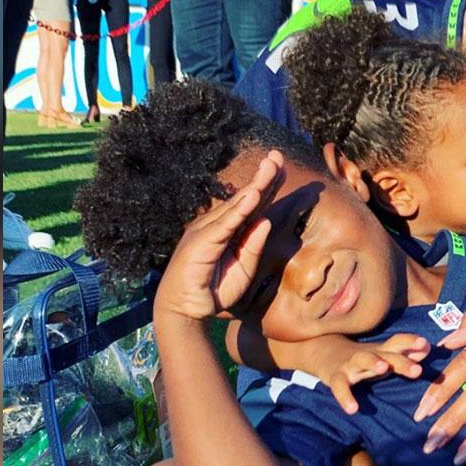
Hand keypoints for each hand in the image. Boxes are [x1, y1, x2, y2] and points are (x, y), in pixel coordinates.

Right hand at [153, 152, 284, 321]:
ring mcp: (208, 230)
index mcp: (230, 231)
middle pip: (246, 198)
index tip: (281, 167)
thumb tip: (265, 221)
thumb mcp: (243, 271)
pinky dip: (240, 209)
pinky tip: (253, 195)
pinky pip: (225, 223)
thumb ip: (253, 247)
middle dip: (263, 176)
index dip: (267, 186)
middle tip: (278, 155)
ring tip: (270, 167)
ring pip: (237, 205)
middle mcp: (218, 225)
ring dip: (255, 185)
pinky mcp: (202, 241)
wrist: (184, 310)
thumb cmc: (212, 291)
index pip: (252, 205)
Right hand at [319, 334, 430, 414]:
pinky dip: (345, 397)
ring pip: (362, 360)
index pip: (398, 342)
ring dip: (373, 362)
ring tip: (383, 368)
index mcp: (382, 351)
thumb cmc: (365, 359)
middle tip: (417, 369)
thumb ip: (405, 353)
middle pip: (386, 354)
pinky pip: (340, 387)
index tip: (426, 344)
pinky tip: (353, 409)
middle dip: (401, 361)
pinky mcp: (335, 377)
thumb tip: (428, 349)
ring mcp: (351, 364)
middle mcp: (369, 354)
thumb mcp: (385, 355)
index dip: (411, 342)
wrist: (325, 352)